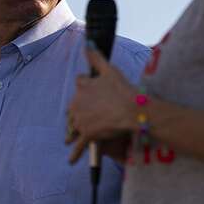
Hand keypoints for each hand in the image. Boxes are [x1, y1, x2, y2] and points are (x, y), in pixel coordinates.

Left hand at [67, 42, 136, 163]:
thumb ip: (96, 57)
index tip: (93, 90)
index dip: (87, 86)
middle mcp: (77, 102)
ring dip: (75, 128)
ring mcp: (81, 120)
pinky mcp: (87, 134)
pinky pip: (79, 145)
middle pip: (74, 106)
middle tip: (89, 114)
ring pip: (74, 124)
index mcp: (82, 86)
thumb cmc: (123, 90)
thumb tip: (87, 43)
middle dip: (79, 109)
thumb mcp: (110, 70)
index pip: (80, 83)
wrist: (132, 111)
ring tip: (74, 134)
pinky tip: (71, 160)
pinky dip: (75, 153)